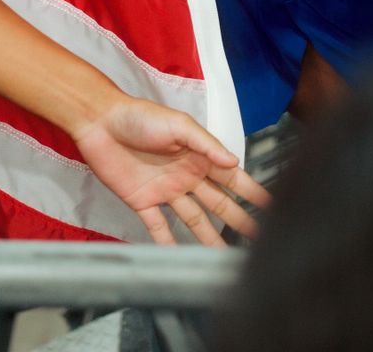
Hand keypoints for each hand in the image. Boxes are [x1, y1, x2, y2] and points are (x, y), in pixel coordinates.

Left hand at [71, 95, 267, 246]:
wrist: (101, 123)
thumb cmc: (142, 116)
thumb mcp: (180, 124)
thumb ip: (206, 144)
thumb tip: (235, 160)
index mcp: (198, 155)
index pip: (231, 177)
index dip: (250, 191)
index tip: (270, 206)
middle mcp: (186, 175)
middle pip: (217, 203)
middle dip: (237, 219)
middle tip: (257, 238)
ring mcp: (165, 190)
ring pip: (193, 219)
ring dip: (209, 236)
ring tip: (224, 255)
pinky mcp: (142, 201)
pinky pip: (158, 226)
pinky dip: (169, 242)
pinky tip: (181, 256)